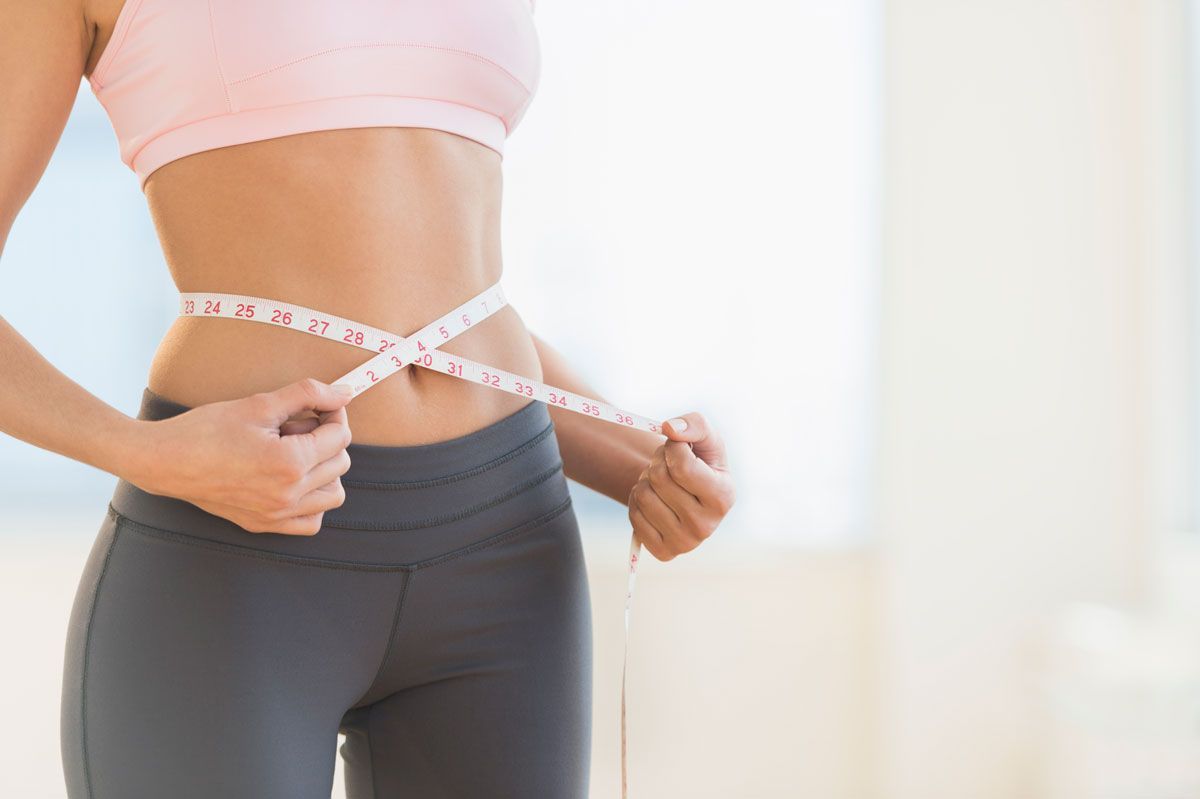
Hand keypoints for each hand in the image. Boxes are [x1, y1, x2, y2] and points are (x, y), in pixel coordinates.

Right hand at [129, 378, 354, 534]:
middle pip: (340, 464)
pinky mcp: (264, 525)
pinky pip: (311, 521)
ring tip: (296, 452)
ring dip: (326, 470)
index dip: (334, 414)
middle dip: (327, 439)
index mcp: (290, 464)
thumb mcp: (260, 404)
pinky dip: (312, 501)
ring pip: (333, 495)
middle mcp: (288, 495)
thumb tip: (345, 393)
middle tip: (297, 425)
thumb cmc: (207, 429)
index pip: (340, 437)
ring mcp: (276, 515)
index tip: (318, 406)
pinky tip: (293, 479)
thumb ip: (308, 394)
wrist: (165, 460)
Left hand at [627, 411, 734, 560]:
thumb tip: (670, 429)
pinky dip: (637, 501)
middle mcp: (707, 526)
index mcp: (724, 497)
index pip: (683, 467)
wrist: (686, 492)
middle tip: (667, 464)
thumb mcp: (705, 437)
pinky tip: (654, 500)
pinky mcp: (664, 552)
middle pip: (660, 479)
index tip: (677, 446)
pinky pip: (633, 516)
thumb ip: (693, 424)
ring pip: (643, 495)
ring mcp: (685, 543)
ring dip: (646, 480)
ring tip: (661, 482)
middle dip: (658, 462)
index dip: (672, 448)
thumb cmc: (699, 461)